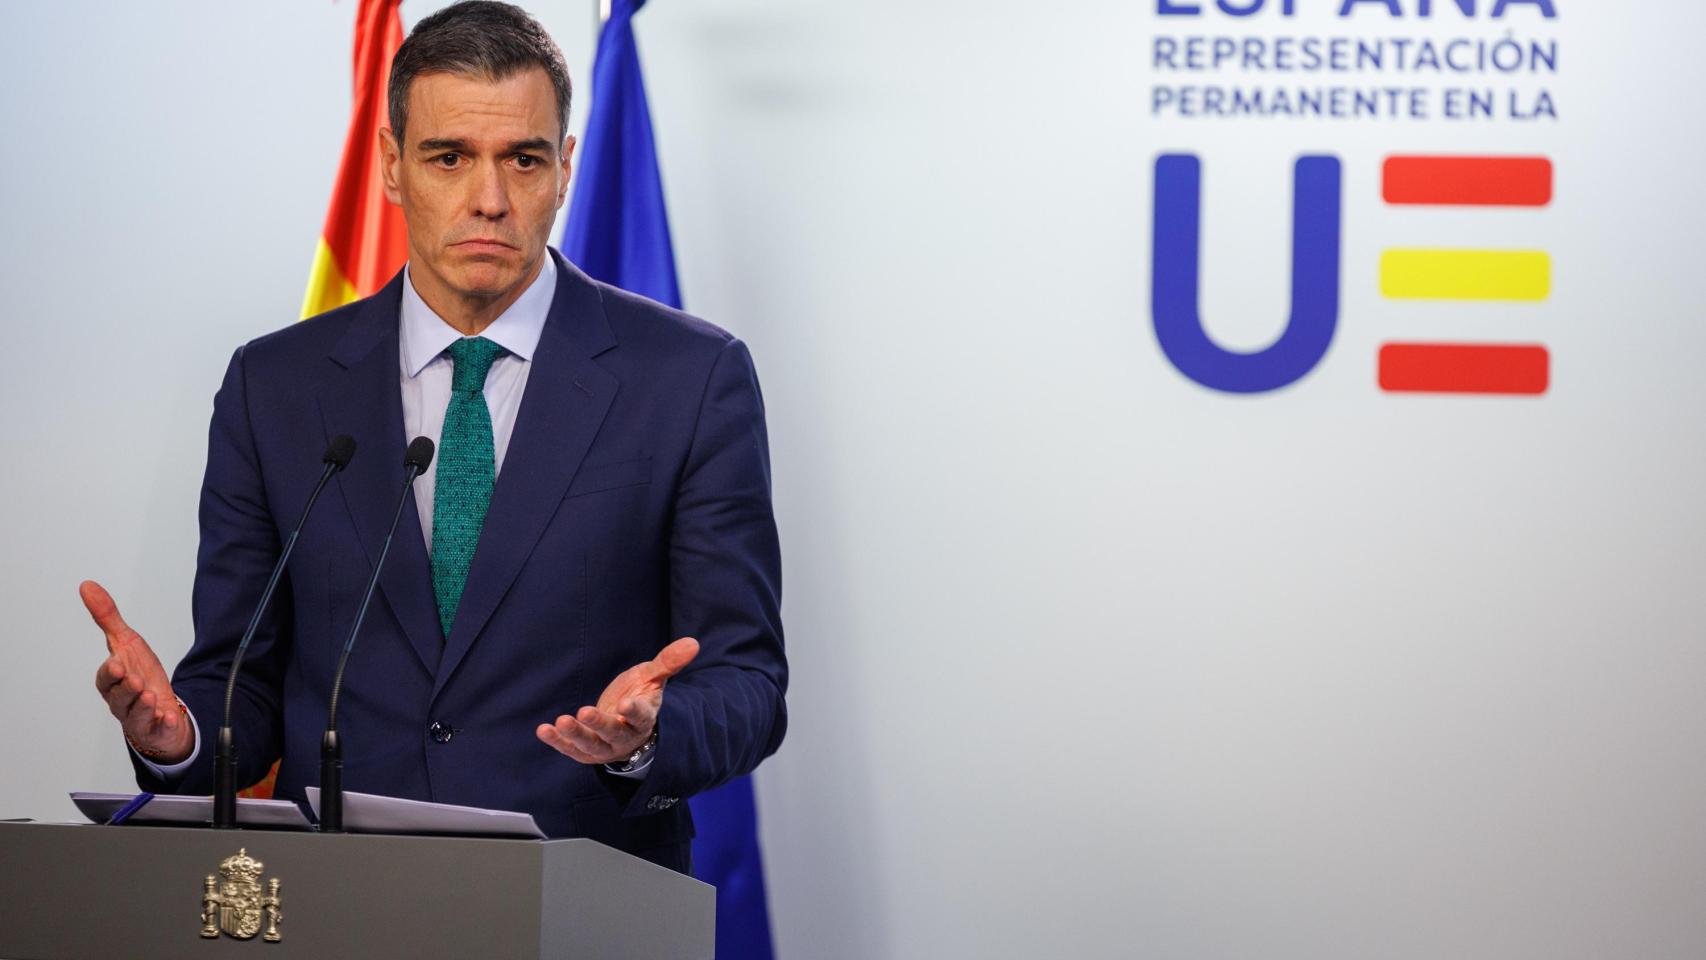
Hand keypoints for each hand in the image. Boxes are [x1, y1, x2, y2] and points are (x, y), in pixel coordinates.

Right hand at [83, 580, 191, 763]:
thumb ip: (108, 618)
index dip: (110, 673)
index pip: (106, 679)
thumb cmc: (140, 675)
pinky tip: (169, 717)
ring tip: (151, 696)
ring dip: (143, 705)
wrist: (160, 708)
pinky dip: (163, 723)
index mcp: (113, 682)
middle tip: (135, 680)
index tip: (118, 664)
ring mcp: (139, 717)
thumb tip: (87, 586)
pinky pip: (159, 728)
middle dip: (126, 689)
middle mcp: (123, 701)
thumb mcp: (127, 643)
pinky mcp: (157, 729)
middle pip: (120, 698)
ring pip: (136, 714)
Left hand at [536, 636, 699, 764]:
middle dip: (598, 724)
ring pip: (590, 744)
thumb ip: (668, 662)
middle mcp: (625, 736)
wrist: (626, 723)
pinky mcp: (586, 751)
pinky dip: (557, 741)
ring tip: (561, 721)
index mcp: (644, 718)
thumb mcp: (652, 677)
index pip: (641, 716)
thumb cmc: (640, 695)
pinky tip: (544, 730)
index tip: (626, 704)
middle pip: (613, 733)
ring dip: (575, 734)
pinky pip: (571, 749)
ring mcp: (605, 747)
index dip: (634, 710)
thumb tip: (693, 642)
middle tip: (583, 712)